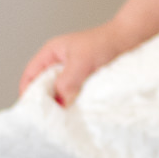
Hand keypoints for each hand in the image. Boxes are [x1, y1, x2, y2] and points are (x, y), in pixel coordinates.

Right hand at [19, 20, 134, 106]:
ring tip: (64, 117)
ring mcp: (72, 72)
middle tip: (49, 118)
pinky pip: (74, 94)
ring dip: (62, 103)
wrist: (130, 39)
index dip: (28, 93)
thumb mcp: (81, 62)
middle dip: (45, 101)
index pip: (30, 75)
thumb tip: (59, 103)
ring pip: (59, 92)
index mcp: (51, 53)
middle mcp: (59, 63)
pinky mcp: (85, 80)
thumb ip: (67, 82)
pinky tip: (78, 112)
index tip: (32, 111)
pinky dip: (74, 103)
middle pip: (43, 86)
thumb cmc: (105, 43)